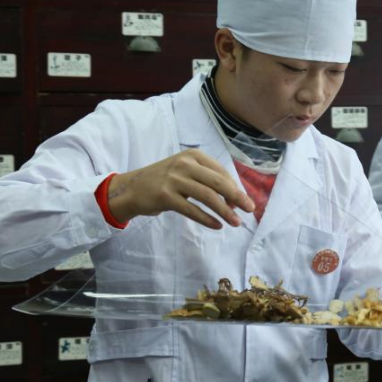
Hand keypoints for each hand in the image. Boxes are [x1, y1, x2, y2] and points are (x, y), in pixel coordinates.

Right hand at [107, 149, 254, 228]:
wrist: (132, 188)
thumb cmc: (164, 180)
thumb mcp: (186, 171)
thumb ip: (207, 180)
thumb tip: (235, 199)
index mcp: (193, 155)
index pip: (222, 172)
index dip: (235, 188)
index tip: (242, 202)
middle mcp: (185, 164)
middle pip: (219, 183)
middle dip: (238, 197)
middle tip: (250, 210)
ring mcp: (174, 180)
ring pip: (208, 197)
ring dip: (225, 211)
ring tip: (235, 223)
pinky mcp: (165, 196)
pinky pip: (192, 210)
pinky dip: (207, 219)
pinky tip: (217, 225)